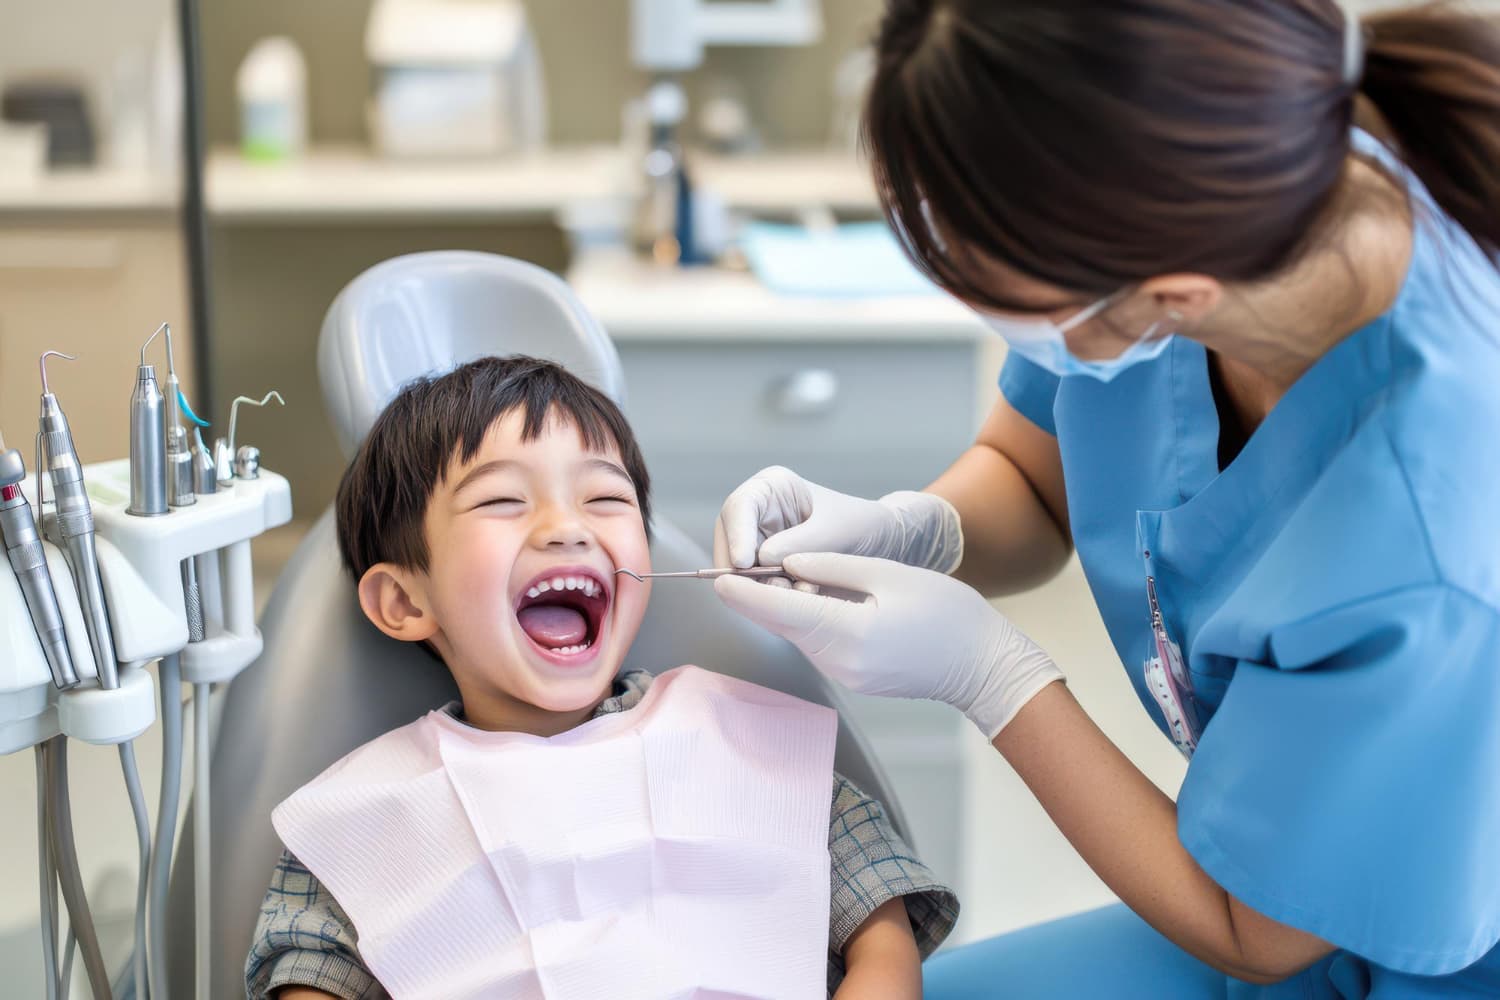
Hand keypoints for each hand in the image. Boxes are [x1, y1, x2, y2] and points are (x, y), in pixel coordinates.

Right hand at [712, 466, 963, 573]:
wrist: (887, 547)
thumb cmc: (864, 524)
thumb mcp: (837, 528)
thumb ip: (801, 543)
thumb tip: (763, 559)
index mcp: (773, 488)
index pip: (739, 507)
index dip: (736, 534)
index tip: (743, 562)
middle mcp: (760, 515)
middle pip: (730, 541)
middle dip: (744, 569)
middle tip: (765, 590)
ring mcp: (761, 544)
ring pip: (739, 570)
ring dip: (761, 587)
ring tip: (796, 593)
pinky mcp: (769, 572)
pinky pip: (757, 587)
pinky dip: (772, 597)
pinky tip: (799, 600)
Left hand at [715, 552, 1062, 737]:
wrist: (981, 664)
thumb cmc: (946, 613)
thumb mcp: (888, 574)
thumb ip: (831, 567)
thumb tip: (787, 562)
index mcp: (844, 632)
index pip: (776, 610)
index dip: (742, 591)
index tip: (717, 575)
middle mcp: (835, 660)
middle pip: (781, 623)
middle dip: (760, 593)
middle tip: (744, 561)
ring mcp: (843, 674)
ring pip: (797, 632)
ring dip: (785, 605)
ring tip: (784, 570)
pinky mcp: (851, 677)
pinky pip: (817, 642)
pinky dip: (808, 618)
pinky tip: (815, 595)